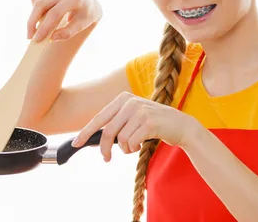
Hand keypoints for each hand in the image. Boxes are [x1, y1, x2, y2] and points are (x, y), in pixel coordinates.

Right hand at [27, 0, 101, 41]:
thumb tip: (51, 38)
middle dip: (32, 22)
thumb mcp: (81, 26)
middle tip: (29, 36)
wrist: (90, 1)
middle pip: (41, 4)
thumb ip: (67, 33)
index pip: (54, 13)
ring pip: (36, 0)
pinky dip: (36, 9)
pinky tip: (43, 16)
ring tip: (37, 28)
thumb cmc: (86, 15)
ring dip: (33, 16)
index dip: (44, 27)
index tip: (36, 39)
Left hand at [71, 92, 198, 161]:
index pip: (99, 118)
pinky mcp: (149, 123)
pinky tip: (141, 145)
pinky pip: (132, 143)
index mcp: (123, 98)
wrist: (182, 126)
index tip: (76, 143)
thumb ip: (117, 122)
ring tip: (134, 146)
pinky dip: (134, 148)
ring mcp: (140, 111)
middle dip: (104, 149)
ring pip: (120, 140)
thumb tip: (95, 138)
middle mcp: (130, 102)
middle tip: (106, 159)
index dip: (86, 132)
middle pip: (107, 131)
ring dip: (126, 149)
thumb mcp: (134, 117)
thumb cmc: (154, 124)